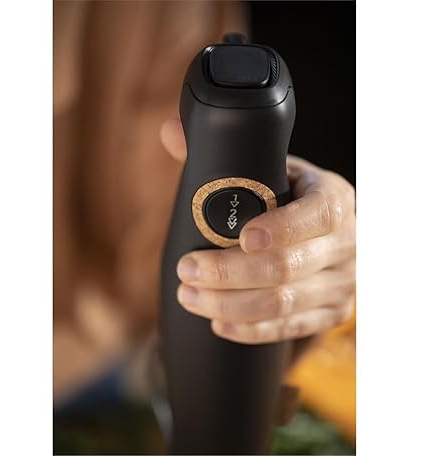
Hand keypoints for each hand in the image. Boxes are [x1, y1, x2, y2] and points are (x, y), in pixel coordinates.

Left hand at [160, 119, 355, 344]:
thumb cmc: (289, 199)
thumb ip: (224, 157)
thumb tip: (170, 132)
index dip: (281, 229)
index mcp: (334, 198)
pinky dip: (251, 329)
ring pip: (285, 304)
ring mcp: (343, 283)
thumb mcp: (270, 171)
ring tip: (189, 296)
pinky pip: (290, 329)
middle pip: (289, 268)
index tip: (241, 238)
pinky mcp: (331, 313)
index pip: (317, 215)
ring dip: (230, 304)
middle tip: (187, 270)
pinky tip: (218, 324)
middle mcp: (347, 244)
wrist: (326, 235)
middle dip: (231, 273)